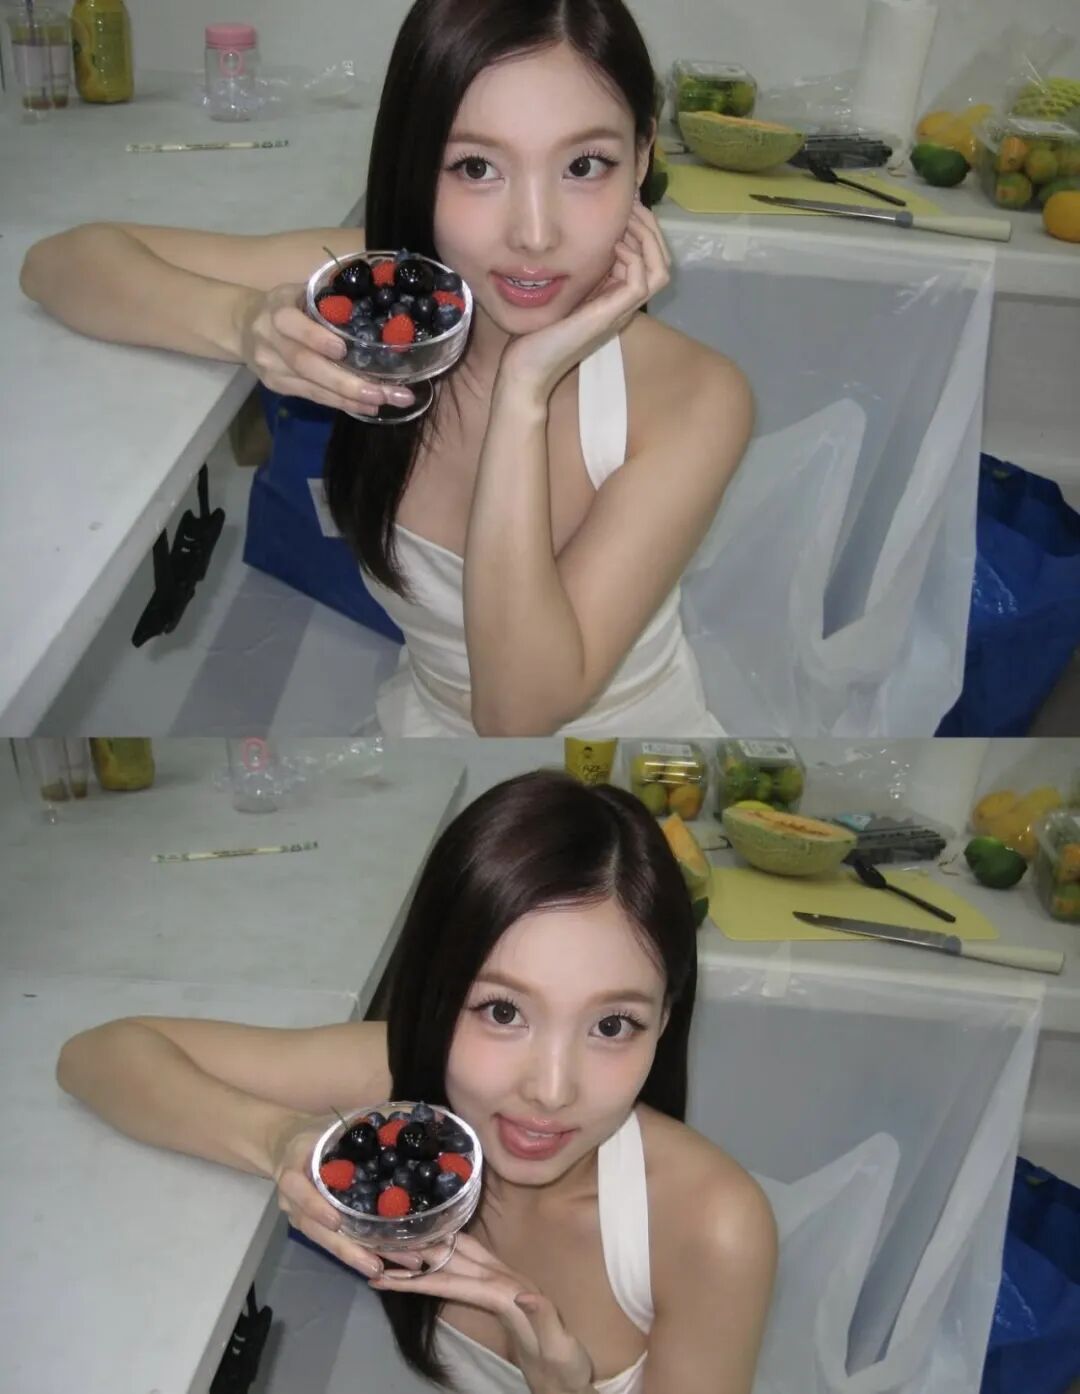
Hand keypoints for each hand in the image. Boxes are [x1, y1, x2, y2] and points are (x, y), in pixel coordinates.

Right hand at [235, 283, 415, 416]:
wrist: (242, 326)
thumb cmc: (285, 305)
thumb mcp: (300, 292)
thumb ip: (329, 300)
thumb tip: (377, 307)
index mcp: (277, 309)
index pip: (291, 324)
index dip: (316, 338)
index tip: (342, 349)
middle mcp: (270, 340)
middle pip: (306, 364)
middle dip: (346, 382)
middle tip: (383, 391)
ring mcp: (271, 367)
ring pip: (312, 387)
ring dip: (350, 397)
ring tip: (383, 400)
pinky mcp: (277, 386)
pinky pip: (312, 396)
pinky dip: (341, 403)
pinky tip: (367, 406)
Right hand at [268, 1112, 420, 1279]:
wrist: (284, 1143)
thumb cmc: (312, 1132)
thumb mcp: (326, 1124)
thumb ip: (354, 1125)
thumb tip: (400, 1120)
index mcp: (293, 1170)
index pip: (299, 1191)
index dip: (316, 1207)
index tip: (336, 1222)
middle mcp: (293, 1200)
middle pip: (316, 1230)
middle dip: (348, 1249)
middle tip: (377, 1265)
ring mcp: (302, 1215)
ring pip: (325, 1241)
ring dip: (355, 1257)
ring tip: (384, 1270)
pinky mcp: (313, 1223)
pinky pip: (331, 1240)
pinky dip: (355, 1252)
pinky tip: (380, 1262)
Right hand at [371, 1230, 594, 1393]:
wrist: (571, 1377)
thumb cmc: (565, 1364)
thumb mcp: (559, 1346)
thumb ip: (542, 1317)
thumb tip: (519, 1293)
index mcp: (509, 1292)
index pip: (458, 1280)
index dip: (424, 1278)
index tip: (390, 1277)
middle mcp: (504, 1279)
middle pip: (454, 1258)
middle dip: (418, 1252)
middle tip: (380, 1247)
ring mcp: (501, 1283)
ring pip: (458, 1257)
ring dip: (428, 1251)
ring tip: (395, 1248)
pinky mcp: (498, 1292)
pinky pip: (464, 1269)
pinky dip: (442, 1262)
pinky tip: (427, 1261)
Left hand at [497, 201, 671, 405]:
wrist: (529, 366)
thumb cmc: (539, 331)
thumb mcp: (563, 288)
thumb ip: (578, 268)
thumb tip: (583, 235)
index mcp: (616, 297)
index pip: (649, 260)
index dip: (643, 229)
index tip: (626, 205)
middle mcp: (624, 304)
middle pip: (660, 262)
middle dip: (650, 227)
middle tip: (631, 203)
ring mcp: (620, 311)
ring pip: (659, 270)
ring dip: (646, 237)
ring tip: (627, 218)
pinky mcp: (610, 315)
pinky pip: (640, 281)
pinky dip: (632, 257)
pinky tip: (612, 245)